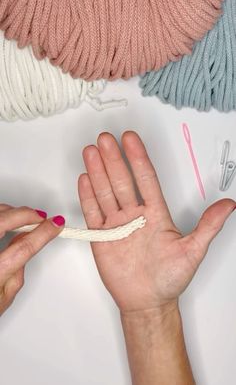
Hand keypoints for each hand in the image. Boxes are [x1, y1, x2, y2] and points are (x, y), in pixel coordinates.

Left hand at [0, 204, 64, 315]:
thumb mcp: (4, 297)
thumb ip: (19, 270)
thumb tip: (29, 242)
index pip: (23, 247)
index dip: (43, 232)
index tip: (56, 224)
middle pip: (3, 222)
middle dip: (26, 214)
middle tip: (40, 217)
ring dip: (11, 212)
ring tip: (23, 219)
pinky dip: (0, 214)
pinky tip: (6, 218)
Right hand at [78, 131, 234, 313]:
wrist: (147, 302)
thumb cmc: (170, 278)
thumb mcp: (193, 250)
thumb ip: (209, 226)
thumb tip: (230, 205)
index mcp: (156, 213)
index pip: (146, 178)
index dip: (138, 157)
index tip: (130, 139)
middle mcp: (135, 214)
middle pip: (122, 180)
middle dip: (113, 159)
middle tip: (105, 139)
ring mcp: (116, 225)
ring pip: (105, 192)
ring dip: (98, 171)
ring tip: (91, 151)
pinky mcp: (101, 237)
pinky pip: (93, 213)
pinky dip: (88, 196)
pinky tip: (85, 178)